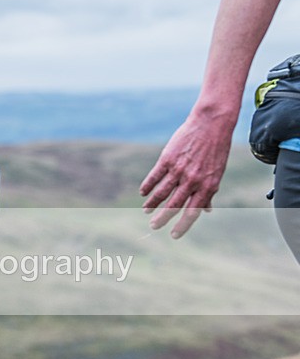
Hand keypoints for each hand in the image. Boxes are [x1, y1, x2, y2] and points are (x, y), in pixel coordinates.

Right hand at [139, 114, 231, 237]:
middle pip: (173, 206)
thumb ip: (209, 192)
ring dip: (152, 204)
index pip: (192, 212)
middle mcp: (192, 181)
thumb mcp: (216, 172)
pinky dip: (147, 186)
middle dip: (162, 218)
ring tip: (146, 210)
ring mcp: (179, 170)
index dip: (182, 226)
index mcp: (207, 186)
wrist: (211, 124)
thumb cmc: (216, 149)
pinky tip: (143, 193)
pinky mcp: (168, 159)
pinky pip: (154, 177)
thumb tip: (206, 210)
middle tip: (153, 226)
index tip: (173, 235)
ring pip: (162, 193)